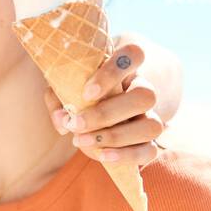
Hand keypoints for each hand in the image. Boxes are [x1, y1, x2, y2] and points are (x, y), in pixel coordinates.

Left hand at [42, 41, 164, 166]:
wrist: (95, 113)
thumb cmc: (78, 92)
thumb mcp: (63, 86)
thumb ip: (57, 96)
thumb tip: (62, 118)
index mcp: (125, 68)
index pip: (133, 54)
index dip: (114, 71)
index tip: (86, 92)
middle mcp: (142, 90)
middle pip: (146, 96)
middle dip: (106, 114)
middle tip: (75, 123)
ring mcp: (149, 116)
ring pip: (153, 126)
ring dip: (115, 137)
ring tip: (80, 141)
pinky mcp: (148, 141)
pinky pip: (150, 150)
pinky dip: (126, 156)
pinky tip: (101, 155)